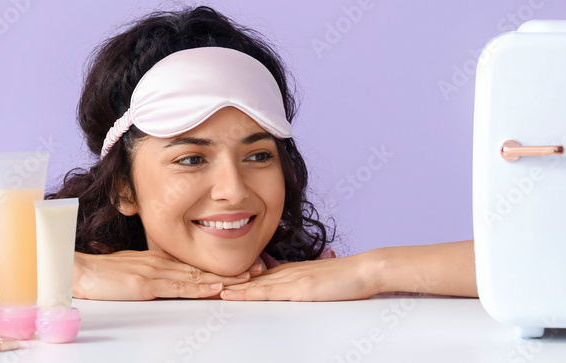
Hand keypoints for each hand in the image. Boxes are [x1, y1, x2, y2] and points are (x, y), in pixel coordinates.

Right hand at [73, 249, 263, 299]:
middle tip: (259, 268)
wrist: (78, 272)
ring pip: (196, 276)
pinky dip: (199, 288)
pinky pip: (178, 287)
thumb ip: (152, 273)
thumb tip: (169, 279)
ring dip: (223, 278)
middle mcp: (162, 262)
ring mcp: (155, 272)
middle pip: (203, 267)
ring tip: (247, 279)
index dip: (221, 264)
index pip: (196, 262)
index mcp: (160, 259)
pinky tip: (215, 288)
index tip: (244, 265)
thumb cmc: (102, 274)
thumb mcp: (132, 270)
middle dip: (232, 269)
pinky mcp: (146, 284)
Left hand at [219, 252, 377, 300]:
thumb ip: (304, 283)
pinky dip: (246, 294)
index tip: (215, 279)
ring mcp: (291, 279)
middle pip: (249, 277)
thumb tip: (293, 289)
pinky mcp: (298, 289)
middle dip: (225, 280)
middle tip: (200, 282)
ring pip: (252, 284)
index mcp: (290, 270)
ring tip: (205, 289)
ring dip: (229, 287)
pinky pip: (267, 292)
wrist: (365, 270)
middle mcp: (286, 271)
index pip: (257, 274)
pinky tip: (231, 295)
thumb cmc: (348, 278)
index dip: (236, 277)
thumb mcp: (320, 279)